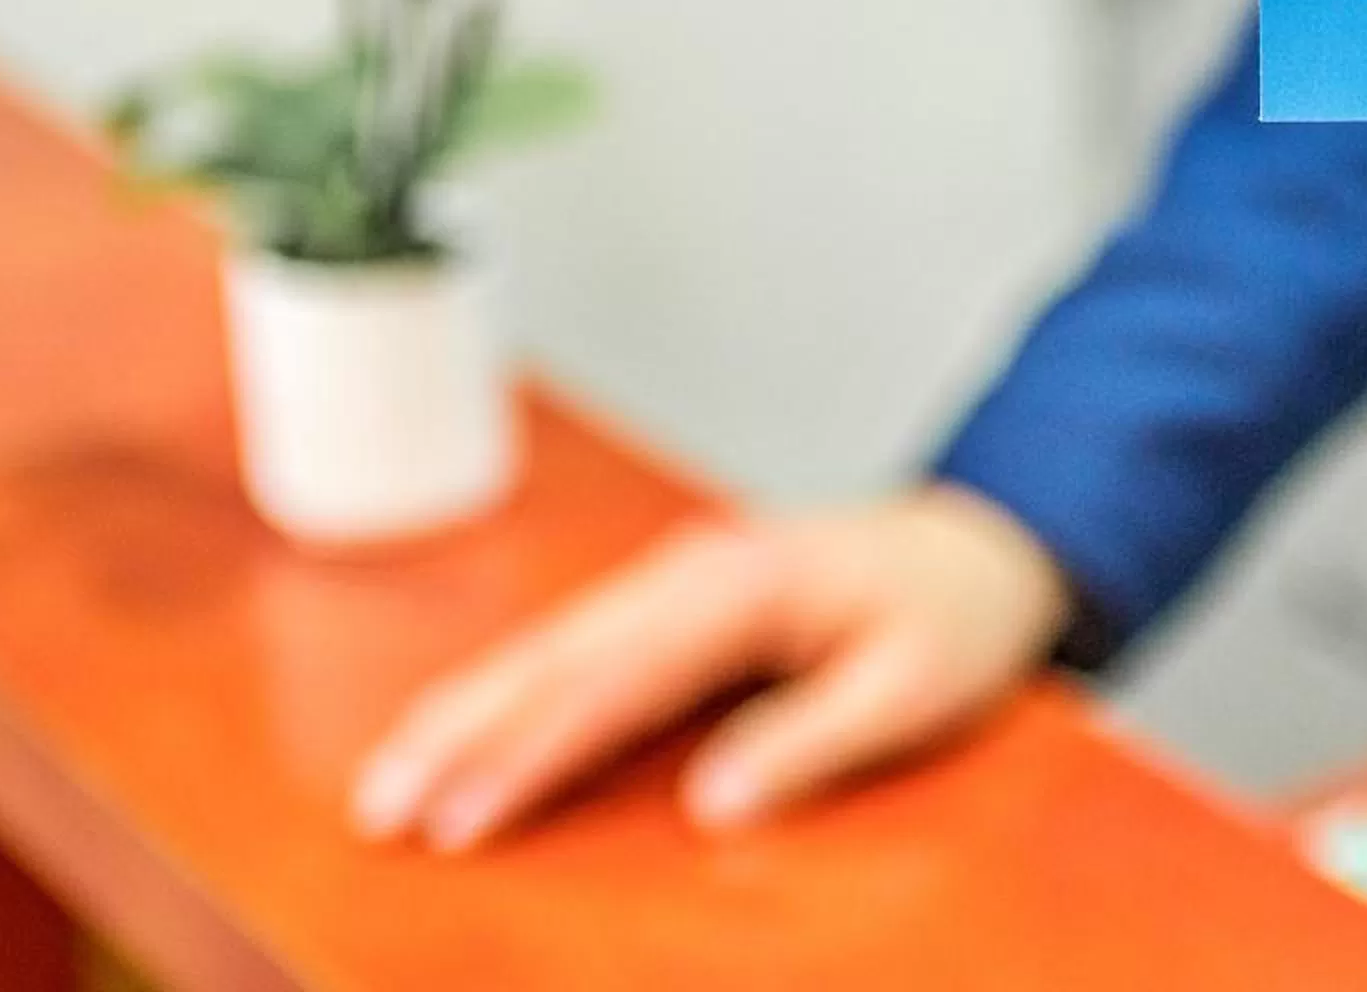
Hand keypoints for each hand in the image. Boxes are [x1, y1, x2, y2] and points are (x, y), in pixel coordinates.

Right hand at [349, 485, 1072, 849]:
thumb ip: (817, 739)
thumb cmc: (959, 619)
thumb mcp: (917, 687)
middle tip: (380, 809)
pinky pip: (577, 643)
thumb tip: (715, 804)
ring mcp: (680, 575)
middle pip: (557, 654)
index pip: (616, 681)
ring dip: (466, 709)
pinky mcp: (677, 596)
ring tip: (385, 784)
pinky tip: (457, 732)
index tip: (464, 818)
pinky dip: (508, 687)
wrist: (987, 549)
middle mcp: (697, 569)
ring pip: (551, 644)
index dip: (532, 754)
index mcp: (748, 586)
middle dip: (460, 731)